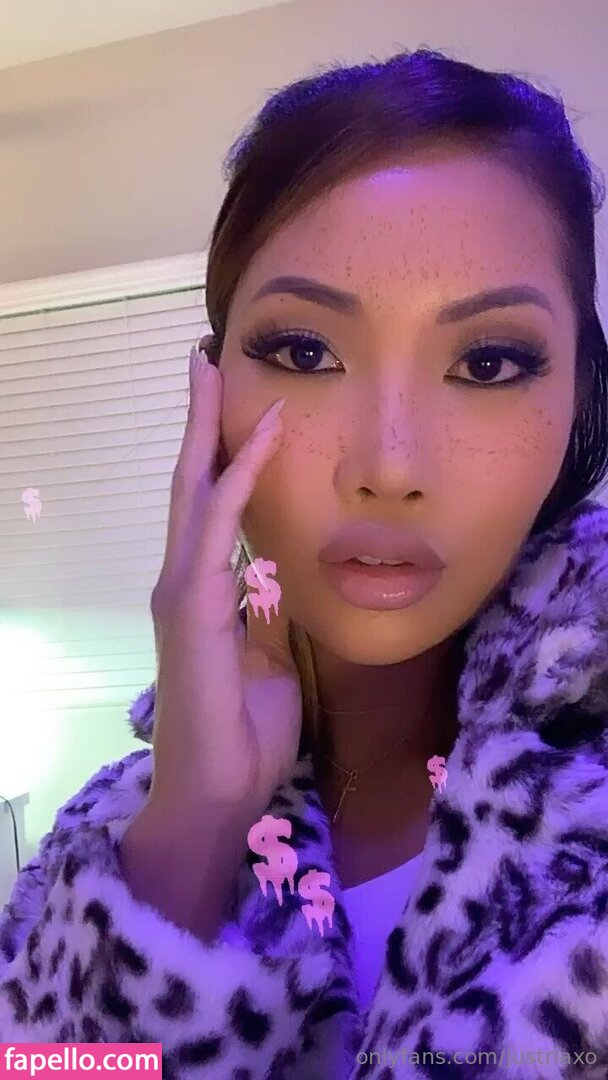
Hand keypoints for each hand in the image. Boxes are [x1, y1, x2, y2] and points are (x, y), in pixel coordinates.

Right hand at [148, 338, 301, 816]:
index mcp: (203, 590)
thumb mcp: (269, 659)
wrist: (220, 791)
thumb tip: (276, 581)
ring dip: (207, 429)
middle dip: (199, 419)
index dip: (220, 451)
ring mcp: (182, 589)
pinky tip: (257, 436)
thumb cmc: (244, 733)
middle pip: (190, 481)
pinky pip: (216, 528)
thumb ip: (267, 614)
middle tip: (204, 358)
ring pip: (193, 490)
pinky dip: (237, 477)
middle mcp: (184, 578)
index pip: (209, 505)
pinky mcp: (191, 605)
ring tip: (212, 371)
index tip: (236, 402)